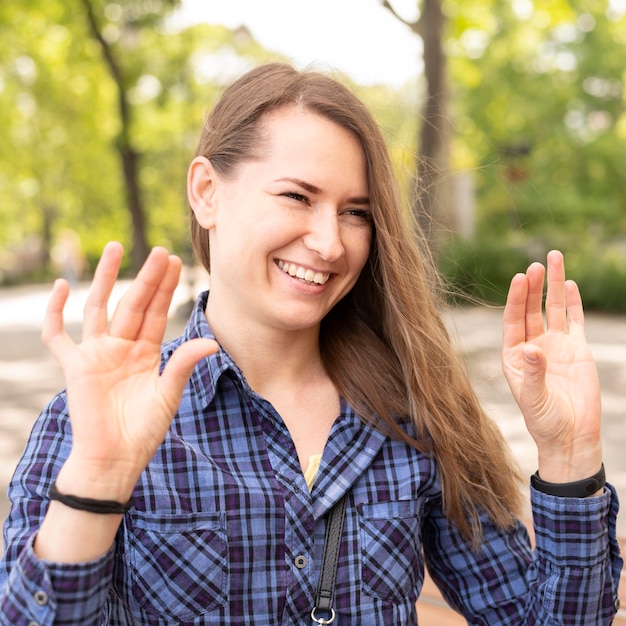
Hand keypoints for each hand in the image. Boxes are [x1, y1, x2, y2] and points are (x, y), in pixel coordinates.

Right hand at [42, 242, 217, 498]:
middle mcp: (121, 347)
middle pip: (134, 303)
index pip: (156, 312)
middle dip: (147, 278)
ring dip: (107, 279)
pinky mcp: (74, 366)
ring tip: (116, 248)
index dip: (165, 288)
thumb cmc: (143, 430)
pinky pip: (58, 335)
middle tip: (160, 251)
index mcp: (145, 352)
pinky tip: (62, 286)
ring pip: (99, 307)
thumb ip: (183, 365)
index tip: (176, 263)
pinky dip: (55, 312)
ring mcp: (96, 353)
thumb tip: (210, 342)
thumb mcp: (168, 394)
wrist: (115, 459)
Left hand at [501, 250, 601, 482]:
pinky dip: (573, 302)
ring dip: (553, 286)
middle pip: (532, 309)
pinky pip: (575, 320)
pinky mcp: (578, 349)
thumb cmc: (544, 421)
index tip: (520, 278)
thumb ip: (533, 373)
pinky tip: (570, 284)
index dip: (516, 299)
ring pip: (553, 309)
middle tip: (537, 264)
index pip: (513, 320)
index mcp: (514, 355)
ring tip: (554, 259)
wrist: (571, 436)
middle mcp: (532, 346)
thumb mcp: (534, 399)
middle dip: (533, 286)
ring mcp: (556, 345)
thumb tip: (532, 348)